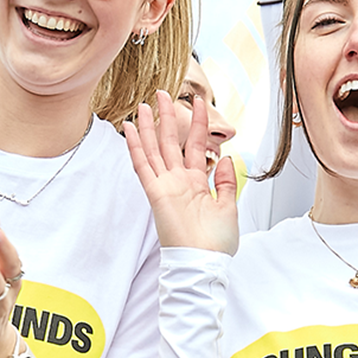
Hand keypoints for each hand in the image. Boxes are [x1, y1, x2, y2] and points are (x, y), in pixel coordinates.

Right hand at [123, 91, 239, 254]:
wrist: (203, 262)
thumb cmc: (215, 244)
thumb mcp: (229, 208)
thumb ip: (226, 182)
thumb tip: (226, 159)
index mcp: (198, 184)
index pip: (196, 146)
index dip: (197, 123)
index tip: (198, 103)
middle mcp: (179, 181)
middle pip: (171, 142)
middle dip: (168, 117)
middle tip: (162, 94)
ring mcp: (166, 186)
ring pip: (154, 149)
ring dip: (148, 126)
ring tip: (143, 105)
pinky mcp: (155, 193)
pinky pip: (142, 165)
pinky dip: (135, 146)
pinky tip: (128, 129)